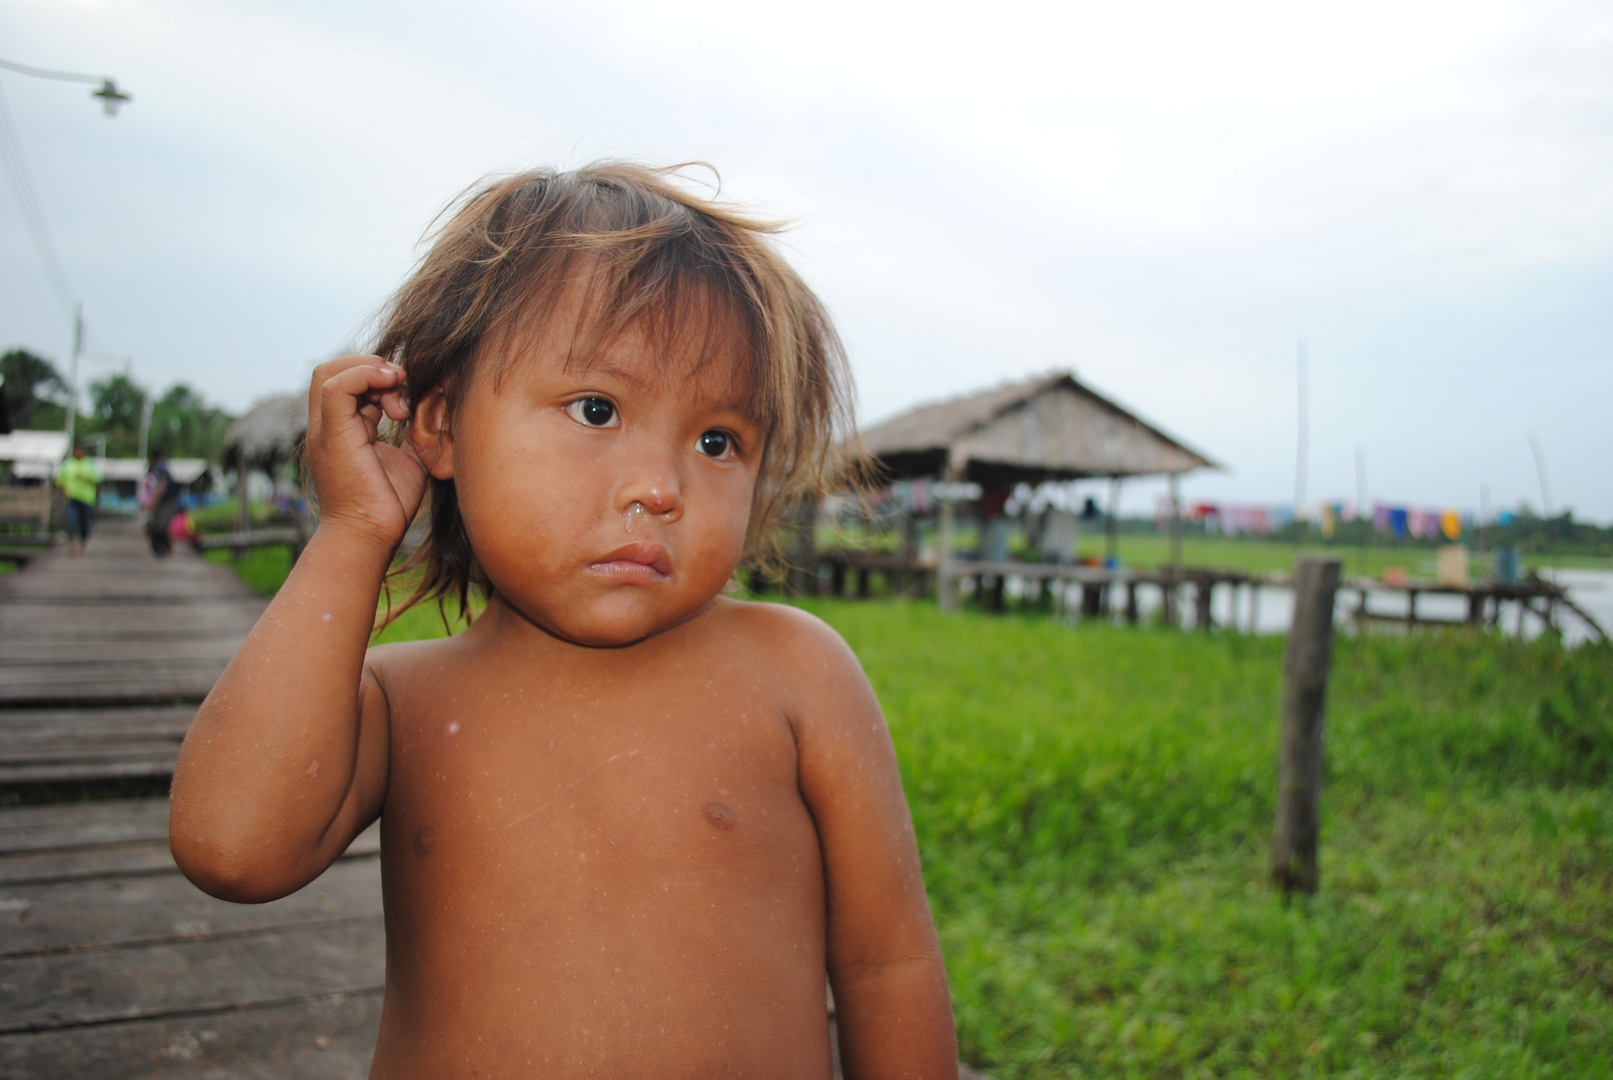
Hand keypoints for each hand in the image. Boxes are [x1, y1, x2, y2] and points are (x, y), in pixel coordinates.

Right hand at [304, 355, 428, 551]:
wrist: (370, 536)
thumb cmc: (388, 505)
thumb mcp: (406, 458)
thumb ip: (410, 432)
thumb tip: (431, 410)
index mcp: (342, 429)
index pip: (347, 381)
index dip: (375, 373)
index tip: (407, 394)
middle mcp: (327, 426)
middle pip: (334, 369)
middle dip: (372, 367)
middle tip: (404, 390)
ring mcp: (325, 429)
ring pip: (331, 372)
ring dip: (372, 372)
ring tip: (400, 402)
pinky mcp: (333, 435)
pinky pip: (338, 387)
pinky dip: (366, 376)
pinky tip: (394, 393)